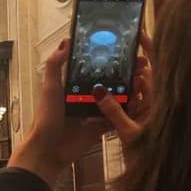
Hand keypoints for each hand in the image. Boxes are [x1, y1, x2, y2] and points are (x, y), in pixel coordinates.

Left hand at [9, 32, 153, 184]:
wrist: (48, 150)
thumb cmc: (46, 117)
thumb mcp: (50, 88)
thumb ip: (55, 65)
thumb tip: (66, 41)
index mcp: (74, 86)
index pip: (96, 69)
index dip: (110, 60)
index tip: (127, 49)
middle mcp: (86, 97)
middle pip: (110, 83)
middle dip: (126, 74)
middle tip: (142, 64)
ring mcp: (95, 113)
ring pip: (117, 99)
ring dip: (131, 90)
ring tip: (144, 80)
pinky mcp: (101, 128)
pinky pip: (118, 118)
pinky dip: (129, 112)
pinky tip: (142, 101)